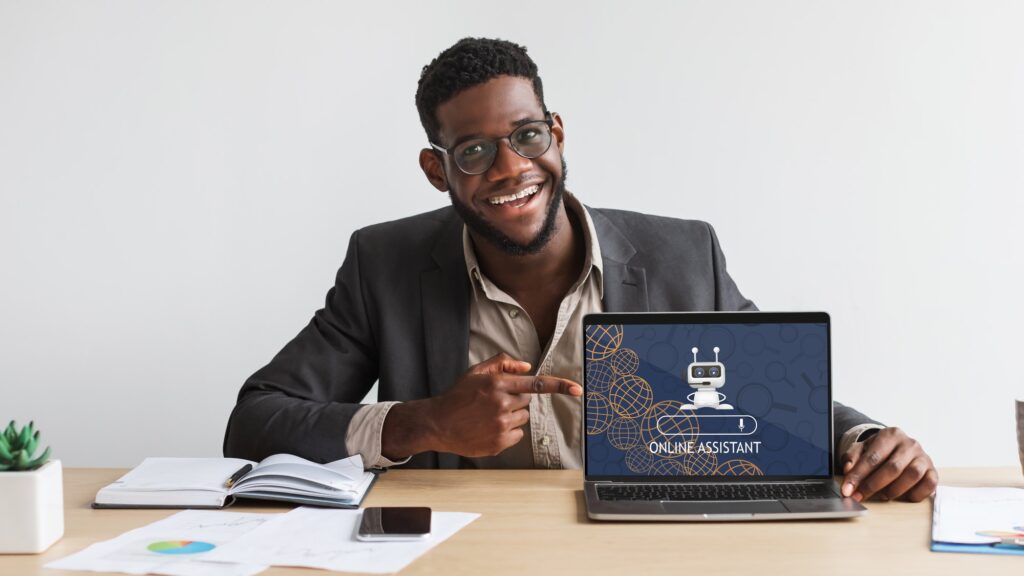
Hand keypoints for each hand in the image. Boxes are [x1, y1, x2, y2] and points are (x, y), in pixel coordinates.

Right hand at [381, 353, 581, 459]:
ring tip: (489, 415)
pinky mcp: (499, 442)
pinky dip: (508, 431)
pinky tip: (488, 427)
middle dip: (516, 400)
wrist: (438, 423)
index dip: (560, 385)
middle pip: (527, 401)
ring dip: (512, 416)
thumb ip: (503, 363)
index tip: (577, 389)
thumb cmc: (458, 395)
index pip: (536, 383)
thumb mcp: (477, 371)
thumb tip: (527, 366)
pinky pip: (517, 435)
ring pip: (523, 418)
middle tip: (494, 402)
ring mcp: (501, 425)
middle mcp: (502, 404)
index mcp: (498, 384)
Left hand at [840, 427, 937, 502]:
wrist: (899, 448)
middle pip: (893, 467)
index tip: (847, 490)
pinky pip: (929, 484)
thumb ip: (852, 458)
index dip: (858, 475)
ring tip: (882, 496)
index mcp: (890, 435)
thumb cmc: (879, 451)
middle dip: (873, 485)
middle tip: (860, 497)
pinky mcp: (933, 470)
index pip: (873, 457)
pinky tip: (904, 496)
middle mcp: (909, 444)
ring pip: (912, 475)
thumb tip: (848, 470)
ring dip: (894, 490)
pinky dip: (916, 494)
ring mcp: (924, 457)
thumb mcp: (861, 449)